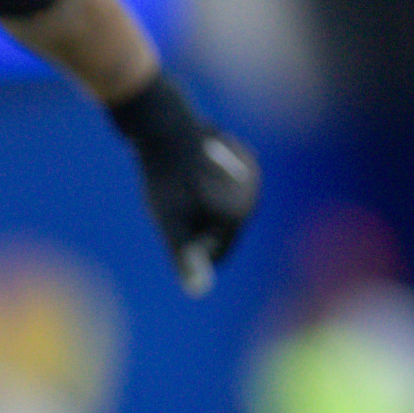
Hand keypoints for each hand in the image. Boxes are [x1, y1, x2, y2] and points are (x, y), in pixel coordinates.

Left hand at [105, 70, 259, 295]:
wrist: (161, 121)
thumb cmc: (165, 175)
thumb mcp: (170, 220)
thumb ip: (185, 256)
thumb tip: (198, 291)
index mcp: (243, 213)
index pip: (216, 255)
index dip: (187, 251)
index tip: (170, 224)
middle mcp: (251, 194)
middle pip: (214, 233)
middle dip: (191, 228)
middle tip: (172, 201)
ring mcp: (244, 175)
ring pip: (211, 213)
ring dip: (191, 210)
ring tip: (174, 190)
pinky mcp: (231, 161)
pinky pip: (209, 192)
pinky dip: (192, 192)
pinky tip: (178, 177)